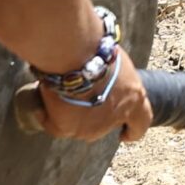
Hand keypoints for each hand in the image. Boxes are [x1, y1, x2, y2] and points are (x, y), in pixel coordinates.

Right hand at [35, 47, 153, 143]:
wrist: (75, 54)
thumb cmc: (98, 50)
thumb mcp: (117, 64)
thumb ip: (115, 80)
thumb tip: (103, 82)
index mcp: (134, 100)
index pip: (141, 123)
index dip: (134, 130)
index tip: (125, 134)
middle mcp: (114, 118)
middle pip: (103, 123)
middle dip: (93, 113)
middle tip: (80, 96)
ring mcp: (90, 128)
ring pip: (78, 125)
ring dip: (71, 113)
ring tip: (60, 92)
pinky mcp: (67, 128)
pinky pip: (54, 126)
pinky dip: (48, 116)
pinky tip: (43, 104)